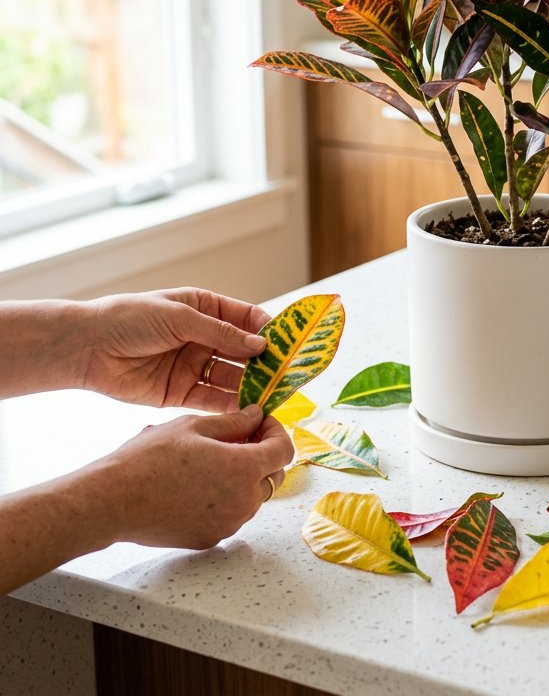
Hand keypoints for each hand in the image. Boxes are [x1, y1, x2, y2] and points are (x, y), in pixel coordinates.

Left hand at [80, 288, 270, 411]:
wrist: (86, 347)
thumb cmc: (130, 318)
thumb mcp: (180, 317)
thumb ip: (221, 333)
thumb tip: (261, 346)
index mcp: (205, 309)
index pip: (247, 318)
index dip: (269, 330)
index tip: (290, 344)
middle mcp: (204, 337)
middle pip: (244, 351)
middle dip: (266, 362)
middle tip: (288, 375)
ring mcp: (194, 365)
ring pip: (232, 377)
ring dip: (253, 385)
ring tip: (274, 395)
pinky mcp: (181, 392)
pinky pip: (212, 399)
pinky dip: (231, 405)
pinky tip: (249, 410)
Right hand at [98, 405, 292, 549]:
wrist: (112, 502)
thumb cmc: (149, 460)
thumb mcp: (194, 426)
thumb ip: (234, 422)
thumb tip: (256, 416)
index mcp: (244, 469)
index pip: (284, 450)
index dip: (276, 432)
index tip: (262, 423)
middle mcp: (243, 501)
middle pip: (272, 475)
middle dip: (263, 454)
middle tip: (240, 437)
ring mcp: (227, 524)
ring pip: (253, 497)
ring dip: (246, 477)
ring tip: (216, 459)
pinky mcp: (209, 538)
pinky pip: (231, 515)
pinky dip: (227, 498)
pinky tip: (201, 483)